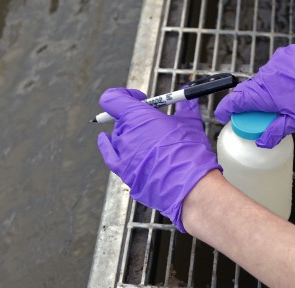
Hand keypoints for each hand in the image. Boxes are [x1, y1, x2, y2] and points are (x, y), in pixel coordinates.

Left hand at [97, 88, 221, 231]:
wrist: (189, 185)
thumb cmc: (189, 153)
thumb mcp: (190, 123)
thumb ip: (186, 106)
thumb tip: (189, 97)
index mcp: (136, 117)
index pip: (114, 98)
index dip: (126, 95)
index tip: (141, 99)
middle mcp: (124, 134)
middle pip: (120, 120)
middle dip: (135, 118)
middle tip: (154, 123)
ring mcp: (122, 155)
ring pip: (118, 138)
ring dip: (130, 135)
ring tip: (149, 141)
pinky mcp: (124, 173)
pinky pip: (110, 156)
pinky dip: (107, 146)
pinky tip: (104, 141)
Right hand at [214, 44, 294, 147]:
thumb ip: (275, 132)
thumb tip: (261, 143)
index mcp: (262, 95)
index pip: (234, 102)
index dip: (225, 110)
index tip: (223, 117)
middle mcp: (263, 78)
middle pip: (245, 91)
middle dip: (245, 103)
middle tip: (251, 115)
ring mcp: (272, 64)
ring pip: (260, 80)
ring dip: (262, 91)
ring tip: (277, 101)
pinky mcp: (282, 56)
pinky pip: (272, 70)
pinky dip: (275, 79)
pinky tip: (288, 85)